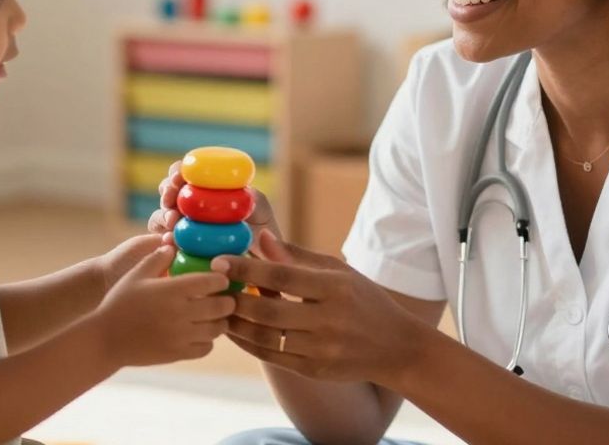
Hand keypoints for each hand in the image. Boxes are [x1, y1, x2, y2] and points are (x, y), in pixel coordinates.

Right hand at [91, 244, 235, 367]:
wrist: (105, 339)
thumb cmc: (119, 303)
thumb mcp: (135, 275)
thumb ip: (157, 258)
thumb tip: (173, 246)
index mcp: (173, 290)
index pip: (213, 282)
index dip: (221, 279)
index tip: (220, 279)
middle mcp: (181, 313)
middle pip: (222, 306)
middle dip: (227, 300)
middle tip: (224, 297)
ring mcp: (181, 336)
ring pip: (218, 329)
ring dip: (220, 321)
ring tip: (214, 316)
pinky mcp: (178, 353)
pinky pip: (206, 347)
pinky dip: (208, 340)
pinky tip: (200, 333)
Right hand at [148, 160, 280, 250]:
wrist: (259, 268)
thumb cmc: (261, 233)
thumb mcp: (260, 210)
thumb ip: (250, 197)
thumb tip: (239, 192)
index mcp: (206, 188)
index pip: (185, 172)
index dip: (178, 171)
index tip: (180, 177)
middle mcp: (190, 205)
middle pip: (167, 191)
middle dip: (167, 192)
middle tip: (171, 199)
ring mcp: (180, 226)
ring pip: (160, 215)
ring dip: (164, 215)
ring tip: (173, 222)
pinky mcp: (176, 249)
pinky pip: (162, 241)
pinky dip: (163, 238)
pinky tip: (170, 241)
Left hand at [213, 230, 424, 386]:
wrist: (396, 348)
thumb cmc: (363, 300)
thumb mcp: (338, 271)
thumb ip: (297, 256)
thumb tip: (260, 238)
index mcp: (335, 288)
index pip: (282, 277)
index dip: (247, 269)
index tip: (220, 261)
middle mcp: (329, 320)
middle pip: (268, 311)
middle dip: (234, 298)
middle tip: (211, 285)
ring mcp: (321, 349)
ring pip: (265, 338)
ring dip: (236, 323)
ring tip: (218, 307)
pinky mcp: (314, 370)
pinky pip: (271, 357)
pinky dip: (248, 343)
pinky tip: (235, 330)